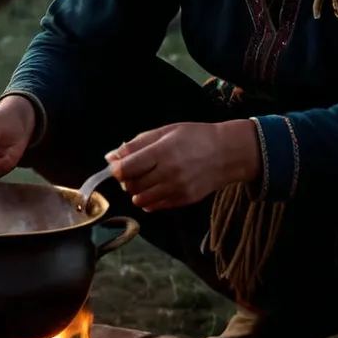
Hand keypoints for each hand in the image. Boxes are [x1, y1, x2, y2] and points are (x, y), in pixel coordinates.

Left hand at [106, 120, 260, 211]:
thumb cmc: (195, 137)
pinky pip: (154, 206)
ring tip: (147, 178)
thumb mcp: (165, 131)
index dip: (115, 169)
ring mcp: (177, 189)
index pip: (126, 168)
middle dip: (126, 179)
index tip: (117, 165)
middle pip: (131, 185)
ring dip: (137, 190)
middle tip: (135, 169)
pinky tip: (157, 186)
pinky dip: (149, 199)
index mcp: (163, 152)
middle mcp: (169, 173)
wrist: (227, 153)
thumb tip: (110, 158)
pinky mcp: (183, 200)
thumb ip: (136, 144)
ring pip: (140, 199)